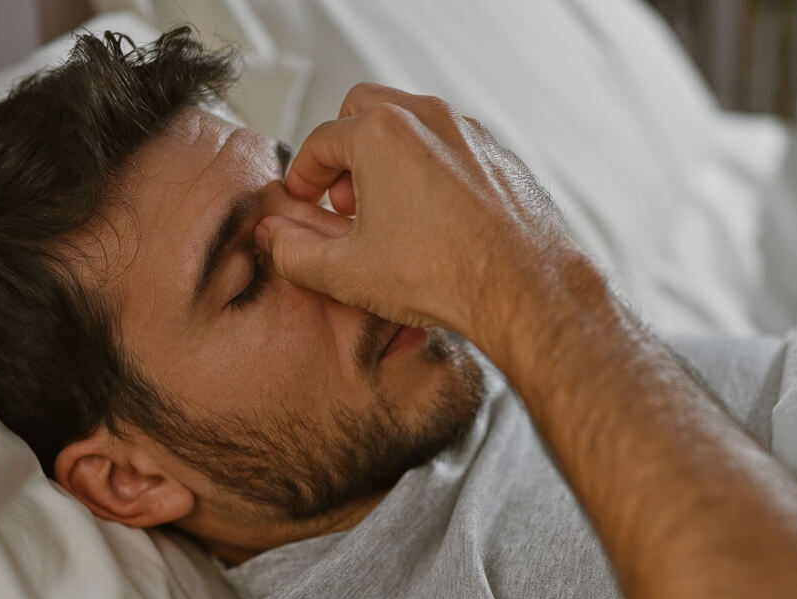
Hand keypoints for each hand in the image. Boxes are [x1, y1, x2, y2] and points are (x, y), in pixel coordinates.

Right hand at [255, 83, 581, 351]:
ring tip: (387, 214)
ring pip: (412, 126)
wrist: (524, 287)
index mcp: (380, 133)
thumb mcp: (348, 273)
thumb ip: (295, 253)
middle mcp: (426, 117)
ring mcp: (469, 132)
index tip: (302, 202)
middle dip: (345, 153)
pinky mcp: (499, 155)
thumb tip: (273, 238)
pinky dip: (431, 171)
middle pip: (364, 112)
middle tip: (344, 202)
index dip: (302, 176)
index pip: (320, 142)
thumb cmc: (443, 275)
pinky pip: (452, 149)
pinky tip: (433, 220)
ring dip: (388, 160)